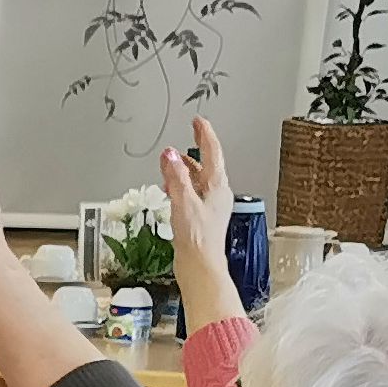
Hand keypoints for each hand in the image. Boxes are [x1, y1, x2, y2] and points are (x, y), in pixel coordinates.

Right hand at [160, 115, 231, 278]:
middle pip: (207, 164)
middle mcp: (217, 194)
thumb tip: (170, 155)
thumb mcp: (183, 202)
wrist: (200, 265)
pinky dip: (182, 184)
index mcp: (217, 187)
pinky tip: (171, 188)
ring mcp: (210, 205)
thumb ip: (176, 177)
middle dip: (196, 149)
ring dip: (186, 168)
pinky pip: (193, 191)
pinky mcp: (201, 216)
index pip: (213, 152)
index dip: (205, 134)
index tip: (199, 121)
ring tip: (173, 161)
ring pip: (199, 178)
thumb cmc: (198, 239)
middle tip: (190, 134)